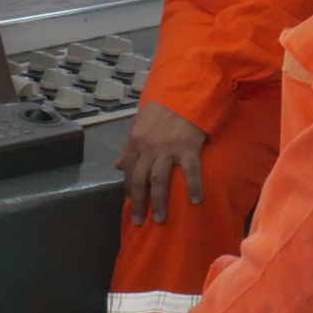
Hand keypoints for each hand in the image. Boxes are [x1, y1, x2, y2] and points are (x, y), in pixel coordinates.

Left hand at [115, 100, 208, 225]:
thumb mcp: (139, 123)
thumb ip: (128, 146)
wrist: (185, 92)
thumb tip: (117, 166)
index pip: (128, 170)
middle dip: (139, 202)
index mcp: (135, 141)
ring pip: (159, 180)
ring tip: (160, 219)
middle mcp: (148, 147)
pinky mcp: (188, 148)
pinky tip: (195, 201)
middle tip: (140, 221)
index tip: (131, 201)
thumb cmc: (163, 108)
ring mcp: (168, 149)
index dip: (129, 187)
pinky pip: (190, 171)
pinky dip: (193, 187)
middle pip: (140, 180)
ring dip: (159, 202)